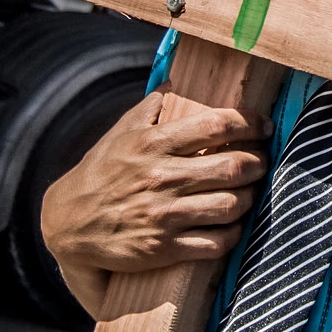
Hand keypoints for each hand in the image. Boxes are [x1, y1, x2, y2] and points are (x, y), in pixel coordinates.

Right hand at [39, 90, 270, 316]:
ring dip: (250, 198)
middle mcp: (161, 178)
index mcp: (153, 144)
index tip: (263, 126)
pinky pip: (216, 243)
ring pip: (231, 205)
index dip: (250, 123)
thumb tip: (174, 82)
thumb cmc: (98, 174)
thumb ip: (150, 108)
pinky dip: (234, 234)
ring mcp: (164, 216)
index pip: (217, 125)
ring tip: (249, 192)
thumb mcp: (119, 134)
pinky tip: (233, 225)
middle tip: (261, 161)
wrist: (68, 224)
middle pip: (233, 166)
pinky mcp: (165, 248)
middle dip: (258, 162)